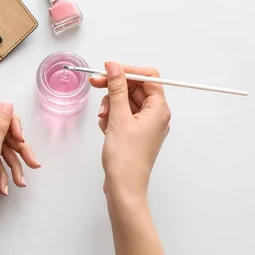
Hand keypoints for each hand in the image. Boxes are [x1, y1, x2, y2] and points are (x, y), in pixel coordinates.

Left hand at [0, 101, 40, 216]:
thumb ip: (0, 126)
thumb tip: (8, 104)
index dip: (12, 123)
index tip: (21, 140)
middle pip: (0, 131)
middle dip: (17, 149)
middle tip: (32, 163)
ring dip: (12, 164)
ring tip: (20, 181)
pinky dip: (0, 170)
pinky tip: (5, 186)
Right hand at [90, 62, 170, 202]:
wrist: (124, 187)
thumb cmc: (126, 158)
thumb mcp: (118, 117)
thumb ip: (116, 89)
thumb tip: (115, 67)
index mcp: (159, 109)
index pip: (147, 77)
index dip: (127, 71)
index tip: (108, 69)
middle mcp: (155, 115)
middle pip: (135, 88)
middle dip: (115, 89)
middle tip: (95, 85)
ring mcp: (145, 125)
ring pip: (126, 101)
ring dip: (111, 104)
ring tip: (104, 117)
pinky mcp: (135, 133)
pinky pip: (122, 115)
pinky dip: (112, 117)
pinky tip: (105, 127)